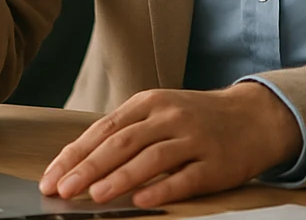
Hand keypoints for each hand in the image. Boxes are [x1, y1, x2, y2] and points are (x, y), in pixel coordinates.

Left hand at [39, 83, 302, 206]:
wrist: (254, 118)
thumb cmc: (198, 119)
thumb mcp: (161, 112)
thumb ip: (126, 132)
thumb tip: (80, 163)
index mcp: (151, 103)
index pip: (104, 129)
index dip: (75, 154)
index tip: (51, 177)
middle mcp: (170, 116)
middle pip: (122, 142)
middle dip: (88, 167)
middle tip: (63, 189)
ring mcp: (194, 138)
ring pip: (151, 158)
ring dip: (120, 178)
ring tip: (95, 196)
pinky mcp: (215, 163)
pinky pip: (185, 177)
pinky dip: (161, 189)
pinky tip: (141, 201)